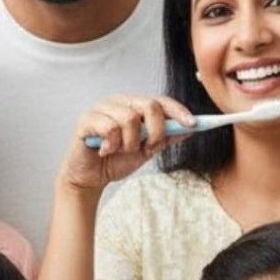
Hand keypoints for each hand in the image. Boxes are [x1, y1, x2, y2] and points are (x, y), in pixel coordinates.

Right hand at [58, 94, 194, 193]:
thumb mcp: (146, 151)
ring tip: (120, 151)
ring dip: (130, 143)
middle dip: (155, 132)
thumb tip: (188, 130)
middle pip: (149, 105)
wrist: (90, 178)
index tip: (193, 124)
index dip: (178, 111)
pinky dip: (112, 144)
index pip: (160, 101)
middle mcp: (119, 101)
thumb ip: (164, 138)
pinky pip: (109, 127)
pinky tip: (105, 151)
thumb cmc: (115, 161)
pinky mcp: (87, 119)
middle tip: (148, 149)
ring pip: (129, 118)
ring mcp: (102, 108)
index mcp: (134, 105)